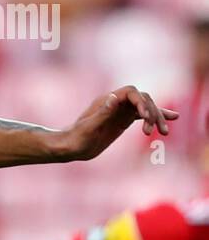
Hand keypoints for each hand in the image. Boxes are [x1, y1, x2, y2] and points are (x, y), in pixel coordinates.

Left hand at [58, 86, 177, 160]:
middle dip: (152, 112)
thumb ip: (102, 113)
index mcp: (107, 100)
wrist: (71, 147)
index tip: (145, 117)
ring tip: (165, 132)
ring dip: (157, 117)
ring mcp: (121, 111)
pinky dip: (155, 118)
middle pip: (142, 100)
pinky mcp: (123, 121)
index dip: (141, 102)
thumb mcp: (88, 128)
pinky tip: (169, 122)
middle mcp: (116, 103)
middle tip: (154, 130)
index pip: (131, 92)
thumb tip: (115, 97)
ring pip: (145, 108)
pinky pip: (143, 116)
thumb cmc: (76, 138)